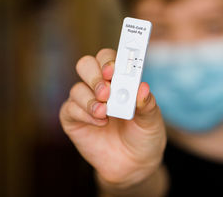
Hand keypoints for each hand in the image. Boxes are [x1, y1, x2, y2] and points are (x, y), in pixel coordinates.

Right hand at [59, 48, 166, 187]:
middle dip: (95, 76)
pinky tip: (100, 123)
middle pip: (86, 65)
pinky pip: (70, 108)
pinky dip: (84, 114)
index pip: (108, 58)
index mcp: (119, 79)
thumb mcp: (152, 120)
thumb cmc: (144, 135)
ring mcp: (85, 101)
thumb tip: (143, 88)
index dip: (108, 60)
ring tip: (105, 113)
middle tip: (106, 92)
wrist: (134, 164)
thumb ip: (147, 103)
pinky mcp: (73, 119)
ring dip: (91, 100)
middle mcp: (100, 86)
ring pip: (77, 88)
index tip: (113, 71)